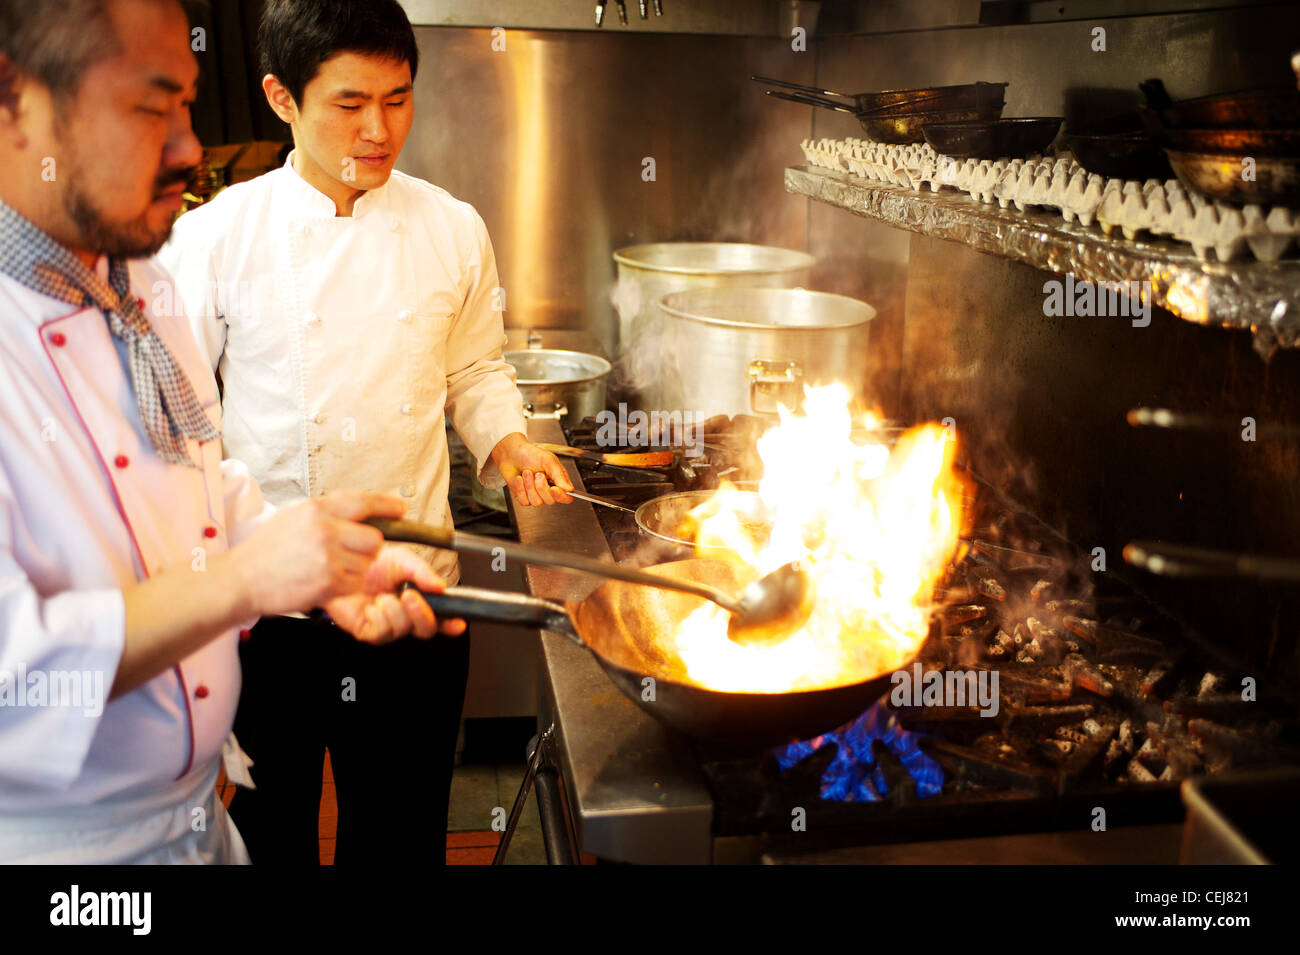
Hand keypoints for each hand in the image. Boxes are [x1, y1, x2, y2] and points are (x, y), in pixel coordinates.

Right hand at [232, 491, 402, 616]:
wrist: (241, 580)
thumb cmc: (266, 550)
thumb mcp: (294, 516)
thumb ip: (326, 513)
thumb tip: (360, 510)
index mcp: (316, 509)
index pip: (363, 502)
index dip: (387, 505)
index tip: (401, 508)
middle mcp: (324, 530)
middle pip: (374, 538)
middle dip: (367, 548)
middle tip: (349, 554)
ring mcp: (327, 557)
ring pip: (367, 564)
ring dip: (356, 569)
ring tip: (329, 569)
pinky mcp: (328, 582)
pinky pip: (356, 583)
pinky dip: (347, 586)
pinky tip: (325, 582)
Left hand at [324, 545, 466, 643]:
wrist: (341, 564)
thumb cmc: (372, 563)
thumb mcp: (403, 560)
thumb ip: (423, 572)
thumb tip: (440, 586)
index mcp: (418, 601)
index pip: (440, 618)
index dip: (451, 623)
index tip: (458, 622)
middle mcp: (405, 617)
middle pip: (426, 629)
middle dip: (421, 613)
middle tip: (411, 595)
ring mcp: (387, 626)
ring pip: (403, 629)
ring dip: (394, 610)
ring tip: (383, 595)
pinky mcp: (368, 631)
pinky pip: (381, 632)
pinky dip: (378, 616)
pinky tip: (373, 604)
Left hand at [491, 432, 574, 506]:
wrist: (510, 453)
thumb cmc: (530, 454)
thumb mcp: (548, 461)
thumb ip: (559, 475)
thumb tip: (569, 489)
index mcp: (558, 481)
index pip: (566, 497)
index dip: (561, 496)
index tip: (553, 489)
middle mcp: (548, 490)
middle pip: (550, 501)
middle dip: (541, 487)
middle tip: (537, 473)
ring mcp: (536, 494)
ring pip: (537, 502)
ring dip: (529, 486)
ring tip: (526, 472)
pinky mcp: (524, 497)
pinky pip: (524, 501)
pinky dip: (520, 488)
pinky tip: (519, 479)